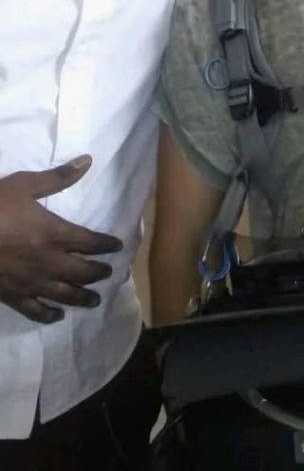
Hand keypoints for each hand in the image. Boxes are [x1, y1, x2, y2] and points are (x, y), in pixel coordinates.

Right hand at [0, 156, 121, 323]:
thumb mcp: (25, 185)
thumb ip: (58, 177)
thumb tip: (87, 161)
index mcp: (54, 233)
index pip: (90, 242)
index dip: (106, 245)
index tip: (118, 246)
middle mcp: (49, 261)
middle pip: (83, 272)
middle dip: (99, 273)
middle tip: (108, 273)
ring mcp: (31, 282)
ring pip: (65, 295)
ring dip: (84, 297)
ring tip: (95, 300)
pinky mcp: (13, 296)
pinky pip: (36, 311)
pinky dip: (49, 316)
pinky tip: (57, 316)